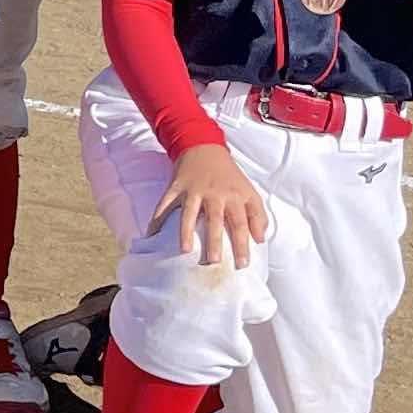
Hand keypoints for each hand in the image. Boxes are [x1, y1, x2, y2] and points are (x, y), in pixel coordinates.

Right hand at [147, 143, 271, 270]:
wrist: (204, 148)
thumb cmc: (230, 177)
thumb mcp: (249, 192)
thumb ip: (258, 215)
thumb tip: (260, 239)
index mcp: (235, 196)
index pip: (241, 223)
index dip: (243, 244)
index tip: (242, 264)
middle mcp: (215, 194)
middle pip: (216, 220)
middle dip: (214, 241)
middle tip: (213, 262)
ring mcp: (194, 190)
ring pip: (189, 213)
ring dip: (186, 232)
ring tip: (185, 250)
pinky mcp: (176, 187)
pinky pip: (165, 204)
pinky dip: (157, 219)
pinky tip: (151, 234)